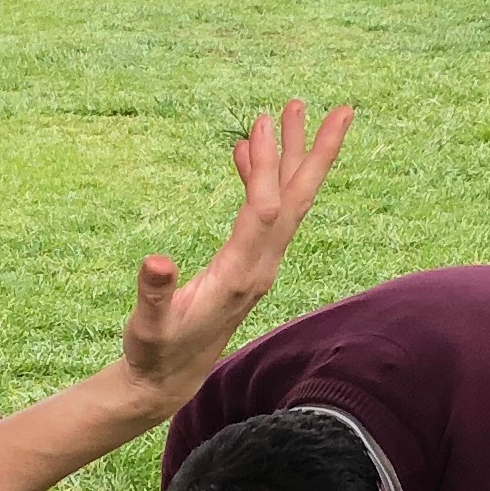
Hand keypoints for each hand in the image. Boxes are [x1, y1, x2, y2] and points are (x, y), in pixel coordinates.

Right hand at [115, 98, 354, 410]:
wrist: (169, 380)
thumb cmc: (155, 353)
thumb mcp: (148, 327)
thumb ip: (153, 295)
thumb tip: (155, 261)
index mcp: (240, 276)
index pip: (263, 211)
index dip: (264, 168)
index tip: (262, 123)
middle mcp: (260, 266)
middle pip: (297, 201)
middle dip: (317, 154)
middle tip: (342, 110)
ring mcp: (258, 264)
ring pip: (285, 202)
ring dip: (292, 158)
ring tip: (291, 111)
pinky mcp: (248, 263)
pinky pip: (262, 211)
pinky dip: (257, 178)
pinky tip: (245, 152)